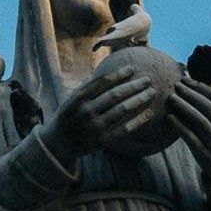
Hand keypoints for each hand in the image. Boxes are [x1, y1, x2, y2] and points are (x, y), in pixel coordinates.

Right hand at [54, 60, 168, 154]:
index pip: (103, 82)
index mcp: (79, 98)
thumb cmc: (68, 116)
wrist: (59, 142)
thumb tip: (106, 72)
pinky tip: (148, 113)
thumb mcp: (72, 98)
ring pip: (122, 110)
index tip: (132, 69)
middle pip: (115, 94)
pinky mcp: (103, 140)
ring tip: (151, 93)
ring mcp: (95, 126)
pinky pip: (124, 128)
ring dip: (139, 99)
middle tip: (147, 79)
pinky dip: (138, 120)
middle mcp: (87, 111)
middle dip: (134, 85)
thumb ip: (87, 86)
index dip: (120, 74)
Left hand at [162, 75, 210, 190]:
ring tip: (171, 98)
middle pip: (207, 107)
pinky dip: (180, 126)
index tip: (185, 78)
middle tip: (176, 85)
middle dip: (190, 94)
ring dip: (184, 107)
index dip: (199, 86)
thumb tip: (204, 86)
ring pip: (200, 120)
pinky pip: (191, 138)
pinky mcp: (206, 155)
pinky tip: (170, 118)